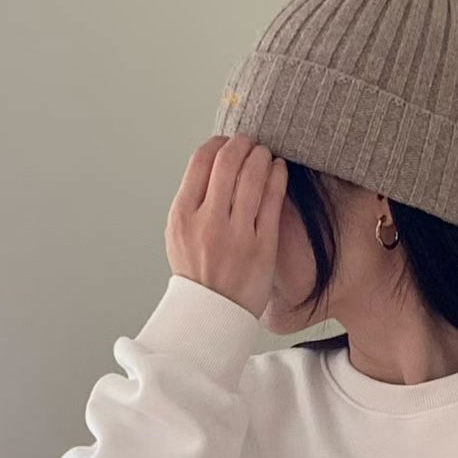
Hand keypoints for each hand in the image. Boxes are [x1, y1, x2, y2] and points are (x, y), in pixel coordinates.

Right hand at [165, 134, 289, 320]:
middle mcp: (208, 222)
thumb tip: (211, 166)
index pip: (200, 162)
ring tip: (265, 153)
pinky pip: (272, 202)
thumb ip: (192, 202)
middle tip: (249, 142)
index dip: (216, 144)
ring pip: (252, 178)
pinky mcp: (262, 247)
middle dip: (241, 145)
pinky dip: (277, 178)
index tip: (225, 142)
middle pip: (228, 163)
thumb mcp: (178, 236)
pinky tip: (279, 169)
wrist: (212, 315)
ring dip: (261, 157)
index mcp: (183, 215)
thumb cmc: (198, 275)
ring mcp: (237, 234)